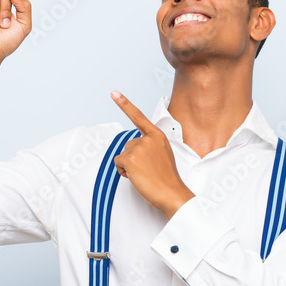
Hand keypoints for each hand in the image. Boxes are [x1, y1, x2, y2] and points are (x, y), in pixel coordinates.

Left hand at [111, 90, 195, 218]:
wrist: (172, 193)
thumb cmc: (167, 178)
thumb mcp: (163, 154)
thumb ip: (151, 146)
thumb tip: (135, 149)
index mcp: (158, 136)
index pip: (139, 117)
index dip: (125, 104)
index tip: (113, 93)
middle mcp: (148, 139)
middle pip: (129, 144)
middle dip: (133, 158)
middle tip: (148, 170)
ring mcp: (139, 148)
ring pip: (123, 154)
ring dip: (129, 166)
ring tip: (145, 174)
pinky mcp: (130, 158)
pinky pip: (118, 163)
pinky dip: (123, 172)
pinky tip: (137, 177)